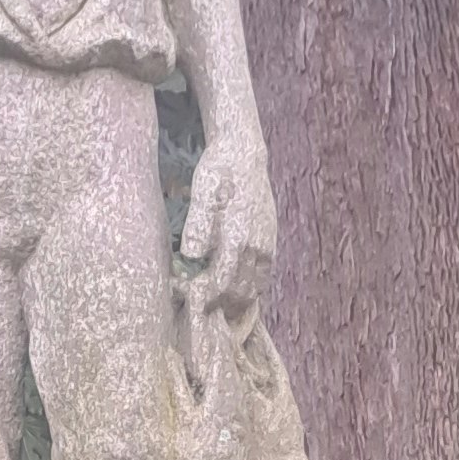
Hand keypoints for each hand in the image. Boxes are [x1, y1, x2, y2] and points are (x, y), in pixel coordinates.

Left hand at [179, 132, 276, 317]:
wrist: (245, 152)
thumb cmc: (218, 170)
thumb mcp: (202, 191)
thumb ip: (198, 224)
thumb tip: (192, 255)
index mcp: (239, 236)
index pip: (222, 283)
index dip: (205, 298)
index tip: (187, 299)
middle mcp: (258, 246)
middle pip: (240, 292)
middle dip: (218, 305)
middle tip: (196, 307)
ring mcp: (268, 245)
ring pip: (255, 289)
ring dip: (235, 302)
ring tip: (214, 306)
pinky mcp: (271, 241)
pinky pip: (263, 277)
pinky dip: (249, 290)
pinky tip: (233, 291)